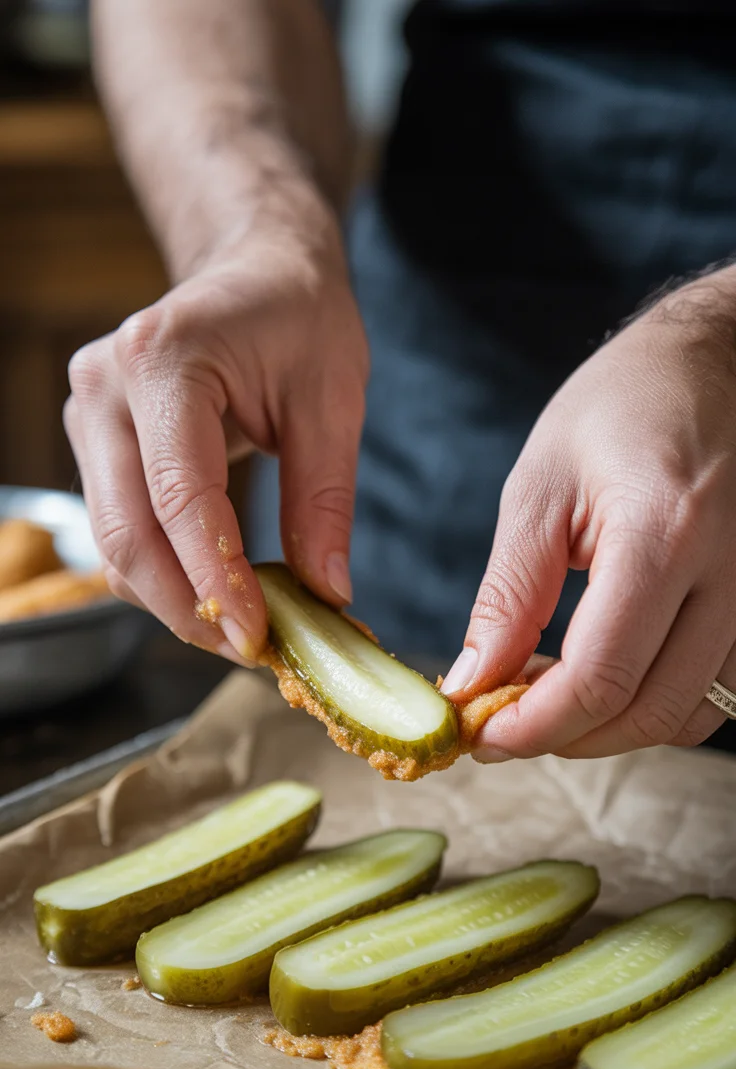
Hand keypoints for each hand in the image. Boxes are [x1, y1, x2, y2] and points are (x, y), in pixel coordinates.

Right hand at [64, 222, 368, 663]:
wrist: (255, 269)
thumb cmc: (298, 317)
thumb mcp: (333, 400)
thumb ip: (325, 498)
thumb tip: (326, 594)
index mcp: (163, 360)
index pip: (180, 497)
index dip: (217, 579)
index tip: (258, 639)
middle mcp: (104, 387)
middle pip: (129, 535)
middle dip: (190, 607)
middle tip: (256, 652)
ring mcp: (88, 414)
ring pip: (114, 545)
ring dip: (175, 600)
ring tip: (245, 628)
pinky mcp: (93, 443)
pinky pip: (121, 531)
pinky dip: (165, 574)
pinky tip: (219, 592)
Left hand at [442, 271, 735, 758]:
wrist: (718, 361)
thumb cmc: (622, 406)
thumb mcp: (540, 488)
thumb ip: (509, 595)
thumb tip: (472, 684)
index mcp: (664, 533)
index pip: (600, 678)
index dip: (531, 727)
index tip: (479, 735)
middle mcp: (730, 574)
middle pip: (649, 712)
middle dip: (566, 738)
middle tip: (503, 723)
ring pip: (689, 715)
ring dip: (611, 729)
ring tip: (548, 696)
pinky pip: (716, 690)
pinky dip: (654, 704)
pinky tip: (606, 674)